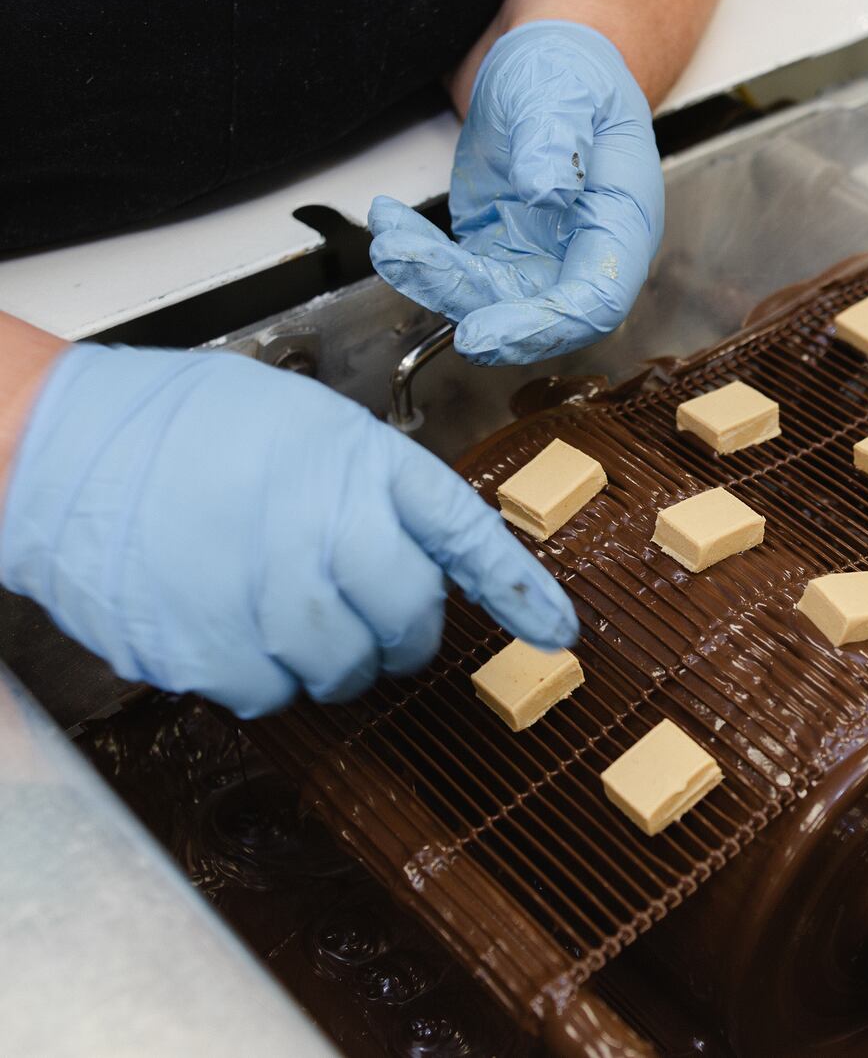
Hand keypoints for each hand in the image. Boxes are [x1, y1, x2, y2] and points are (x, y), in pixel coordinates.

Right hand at [0, 345, 577, 717]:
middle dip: (401, 634)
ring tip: (283, 611)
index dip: (519, 590)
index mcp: (358, 462)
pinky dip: (262, 677)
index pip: (464, 533)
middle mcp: (324, 525)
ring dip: (330, 659)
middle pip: (408, 620)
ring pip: (343, 671)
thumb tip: (424, 560)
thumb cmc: (183, 427)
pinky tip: (231, 627)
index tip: (558, 632)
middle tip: (373, 621)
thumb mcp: (304, 426)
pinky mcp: (208, 650)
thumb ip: (370, 490)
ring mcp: (266, 593)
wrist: (56, 445)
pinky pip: (271, 695)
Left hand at [368, 21, 662, 365]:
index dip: (544, 326)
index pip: (595, 299)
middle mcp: (583, 257)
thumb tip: (548, 191)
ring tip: (392, 240)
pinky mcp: (496, 252)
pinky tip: (390, 224)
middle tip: (418, 277)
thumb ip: (559, 142)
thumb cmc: (573, 81)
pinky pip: (456, 274)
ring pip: (487, 299)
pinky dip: (419, 257)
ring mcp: (538, 260)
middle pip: (537, 314)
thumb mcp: (569, 96)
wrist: (547, 72)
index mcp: (621, 227)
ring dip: (433, 278)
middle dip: (474, 310)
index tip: (487, 331)